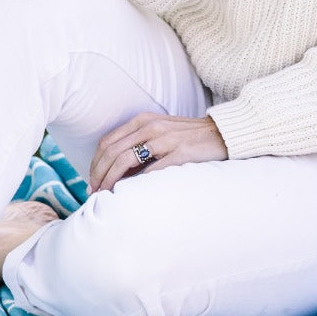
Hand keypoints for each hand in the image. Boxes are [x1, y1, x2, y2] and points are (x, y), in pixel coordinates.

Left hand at [88, 113, 227, 192]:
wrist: (223, 133)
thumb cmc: (191, 137)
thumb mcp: (162, 133)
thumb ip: (141, 143)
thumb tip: (117, 170)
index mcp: (144, 120)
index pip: (108, 142)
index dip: (95, 163)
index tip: (93, 180)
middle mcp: (151, 126)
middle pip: (112, 152)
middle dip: (98, 174)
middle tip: (93, 192)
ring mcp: (165, 139)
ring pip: (124, 160)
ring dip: (110, 180)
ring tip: (105, 195)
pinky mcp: (180, 153)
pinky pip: (150, 171)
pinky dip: (134, 184)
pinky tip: (129, 194)